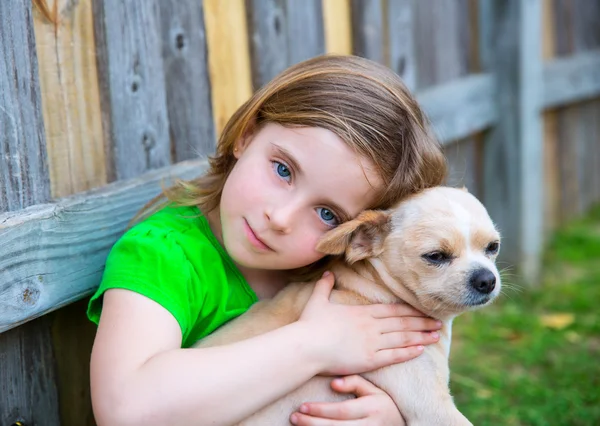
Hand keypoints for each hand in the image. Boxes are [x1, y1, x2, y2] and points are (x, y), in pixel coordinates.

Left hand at [290, 375, 404, 424]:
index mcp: (373, 409)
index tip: (302, 405)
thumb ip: (356, 383)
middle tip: (294, 416)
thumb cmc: (384, 407)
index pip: (342, 411)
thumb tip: (333, 383)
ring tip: (298, 424)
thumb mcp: (375, 391)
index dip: (321, 409)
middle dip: (312, 423)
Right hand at [299, 272, 441, 375]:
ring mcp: (372, 343)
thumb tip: (327, 272)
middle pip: (402, 323)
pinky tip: (421, 350)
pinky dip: (408, 352)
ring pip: (402, 338)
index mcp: (362, 313)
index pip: (392, 310)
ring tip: (436, 335)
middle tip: (438, 322)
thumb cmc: (309, 325)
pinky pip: (394, 355)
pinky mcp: (369, 359)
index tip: (423, 310)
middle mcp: (371, 326)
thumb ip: (324, 286)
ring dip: (421, 336)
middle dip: (422, 322)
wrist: (306, 346)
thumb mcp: (317, 301)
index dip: (410, 311)